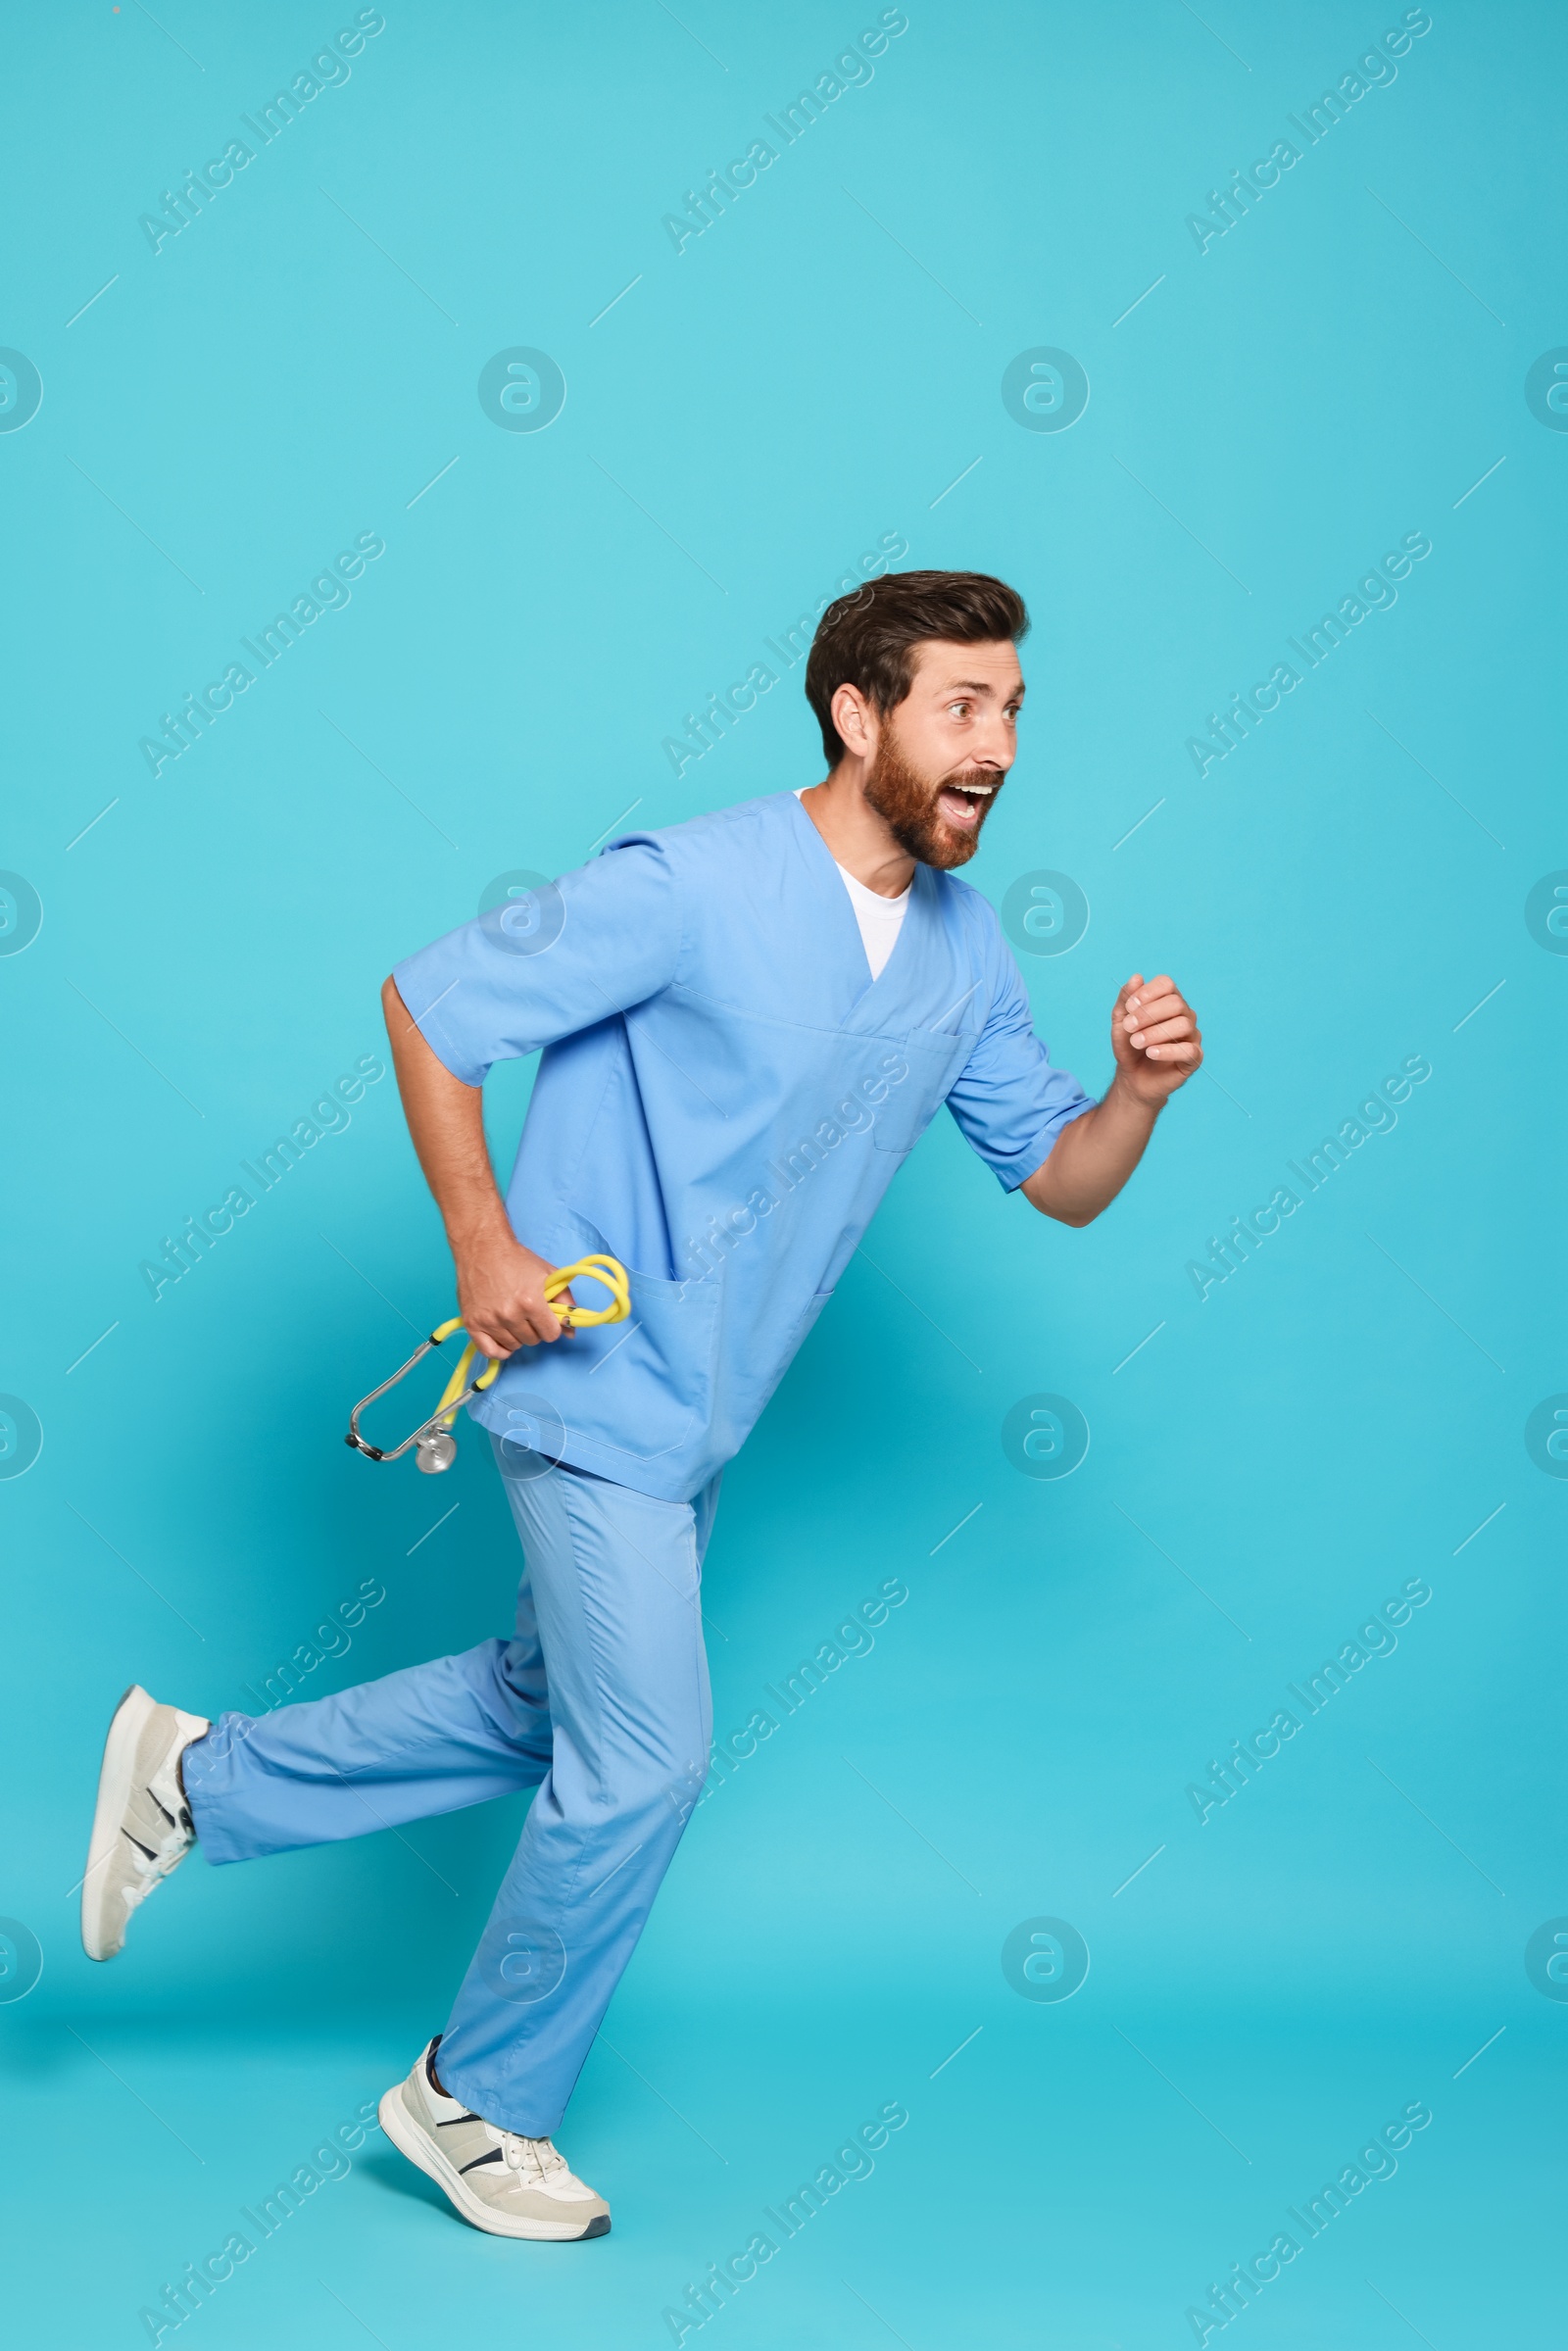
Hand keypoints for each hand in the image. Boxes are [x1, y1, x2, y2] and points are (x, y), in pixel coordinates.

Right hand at [453, 1230, 574, 1356]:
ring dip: (517, 1336)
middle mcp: (510, 1314)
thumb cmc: (517, 1260)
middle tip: (528, 1315)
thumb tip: (571, 1332)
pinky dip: (500, 1350)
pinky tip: (504, 1339)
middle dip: (535, 1329)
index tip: (546, 1318)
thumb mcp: (548, 1274)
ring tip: (514, 1319)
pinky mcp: (472, 1324)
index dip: (551, 1326)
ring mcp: (489, 1321)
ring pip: (514, 1345)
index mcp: (530, 1302)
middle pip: (533, 1340)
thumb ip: (565, 1301)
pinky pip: (489, 1352)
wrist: (483, 1249)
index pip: (551, 1334)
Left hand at [1110, 972, 1202, 1106]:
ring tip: (1136, 1042)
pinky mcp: (1194, 1057)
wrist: (1133, 1077)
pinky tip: (1150, 1053)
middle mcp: (1185, 1015)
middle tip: (1128, 1027)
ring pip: (1183, 1025)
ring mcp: (1192, 1036)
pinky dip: (1166, 1050)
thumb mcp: (1120, 1021)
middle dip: (1148, 1014)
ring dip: (1155, 1032)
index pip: (1167, 984)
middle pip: (1176, 1003)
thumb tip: (1137, 977)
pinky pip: (1189, 1050)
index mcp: (1168, 1001)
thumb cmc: (1129, 1046)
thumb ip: (1126, 999)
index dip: (1148, 992)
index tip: (1129, 1007)